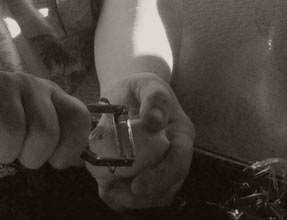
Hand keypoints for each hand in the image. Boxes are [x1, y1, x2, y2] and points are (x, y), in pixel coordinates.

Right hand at [0, 71, 89, 168]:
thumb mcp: (27, 127)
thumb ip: (48, 137)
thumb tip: (67, 161)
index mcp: (50, 93)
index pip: (77, 115)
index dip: (71, 145)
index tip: (57, 162)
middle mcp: (30, 84)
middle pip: (44, 130)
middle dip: (30, 156)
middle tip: (15, 155)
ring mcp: (1, 83)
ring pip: (12, 132)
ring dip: (1, 152)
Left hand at [89, 72, 192, 210]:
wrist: (127, 96)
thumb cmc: (139, 89)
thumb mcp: (147, 84)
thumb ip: (154, 98)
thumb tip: (155, 121)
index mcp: (181, 135)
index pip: (179, 162)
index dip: (161, 178)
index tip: (137, 185)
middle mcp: (174, 156)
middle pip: (169, 188)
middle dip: (144, 198)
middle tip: (115, 192)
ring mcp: (159, 168)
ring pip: (154, 198)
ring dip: (130, 201)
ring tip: (108, 190)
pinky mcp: (142, 176)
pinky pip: (135, 197)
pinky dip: (119, 199)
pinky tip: (105, 188)